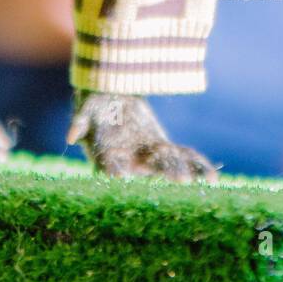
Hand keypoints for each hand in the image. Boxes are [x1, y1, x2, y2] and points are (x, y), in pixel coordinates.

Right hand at [68, 93, 217, 182]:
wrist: (112, 99)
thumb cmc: (94, 105)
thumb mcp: (85, 109)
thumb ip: (79, 122)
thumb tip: (71, 136)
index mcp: (108, 155)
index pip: (111, 166)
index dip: (117, 171)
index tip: (124, 178)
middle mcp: (130, 161)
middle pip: (148, 168)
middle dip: (165, 173)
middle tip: (182, 181)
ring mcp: (149, 157)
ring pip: (168, 166)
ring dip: (186, 172)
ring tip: (206, 182)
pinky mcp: (162, 149)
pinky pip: (180, 157)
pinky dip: (195, 165)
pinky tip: (212, 178)